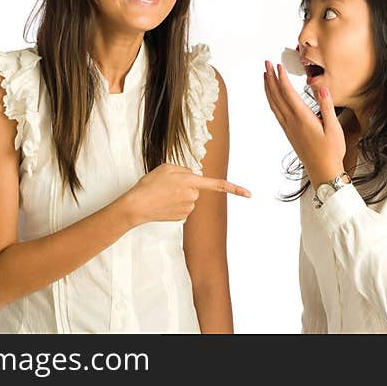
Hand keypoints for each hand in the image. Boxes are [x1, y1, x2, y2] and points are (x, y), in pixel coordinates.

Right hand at [121, 163, 250, 225]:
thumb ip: (184, 169)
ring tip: (163, 194)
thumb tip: (193, 176)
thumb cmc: (149, 185)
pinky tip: (164, 203)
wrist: (136, 206)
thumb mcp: (166, 167)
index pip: (217, 185)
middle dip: (186, 185)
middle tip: (167, 185)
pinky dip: (175, 204)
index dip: (235, 189)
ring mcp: (188, 208)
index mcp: (191, 181)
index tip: (249, 194)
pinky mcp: (182, 217)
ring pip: (190, 197)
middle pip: (196, 187)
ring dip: (179, 194)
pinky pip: (184, 206)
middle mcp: (193, 196)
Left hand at [263, 60, 345, 186]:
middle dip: (270, 78)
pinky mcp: (289, 132)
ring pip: (273, 104)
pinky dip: (271, 101)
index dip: (282, 78)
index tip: (278, 65)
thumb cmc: (331, 152)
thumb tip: (321, 89)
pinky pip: (276, 112)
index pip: (288, 93)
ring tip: (265, 76)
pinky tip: (272, 97)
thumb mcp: (334, 128)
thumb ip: (327, 107)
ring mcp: (288, 128)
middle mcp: (292, 122)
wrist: (323, 171)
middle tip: (266, 64)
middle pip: (277, 96)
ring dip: (268, 88)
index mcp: (303, 118)